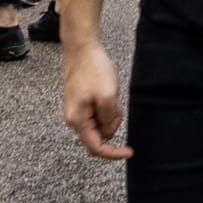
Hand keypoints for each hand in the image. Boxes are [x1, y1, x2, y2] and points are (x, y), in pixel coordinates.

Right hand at [62, 42, 132, 160]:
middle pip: (98, 136)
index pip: (95, 147)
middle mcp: (74, 118)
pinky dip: (107, 109)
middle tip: (117, 107)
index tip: (129, 152)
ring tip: (112, 95)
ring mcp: (77, 110)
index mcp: (77, 120)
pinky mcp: (82, 103)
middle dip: (112, 126)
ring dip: (110, 116)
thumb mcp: (107, 96)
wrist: (82, 49)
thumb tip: (108, 133)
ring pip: (99, 125)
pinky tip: (108, 94)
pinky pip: (98, 114)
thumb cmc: (93, 69)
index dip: (113, 153)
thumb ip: (108, 119)